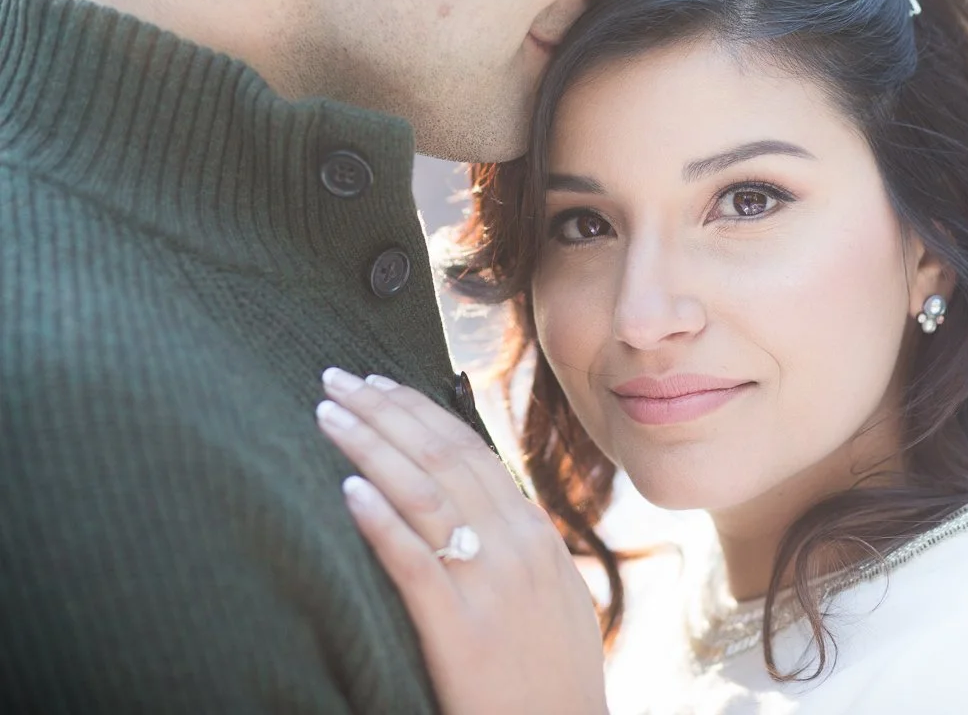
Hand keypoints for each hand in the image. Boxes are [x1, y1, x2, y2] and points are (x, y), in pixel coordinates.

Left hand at [316, 367, 607, 714]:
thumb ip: (519, 548)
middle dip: (386, 412)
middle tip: (337, 377)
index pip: (470, 451)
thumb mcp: (551, 596)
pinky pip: (415, 562)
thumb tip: (481, 509)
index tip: (379, 384)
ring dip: (371, 447)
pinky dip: (381, 520)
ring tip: (328, 415)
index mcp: (535, 534)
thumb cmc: (551, 677)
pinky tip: (348, 490)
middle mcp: (517, 547)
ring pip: (425, 495)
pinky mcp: (460, 631)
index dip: (421, 411)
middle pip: (442, 458)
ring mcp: (491, 587)